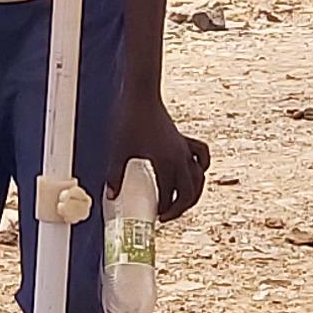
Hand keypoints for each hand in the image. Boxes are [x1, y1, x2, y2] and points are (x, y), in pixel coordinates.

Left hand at [98, 91, 211, 219]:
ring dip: (193, 193)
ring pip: (199, 178)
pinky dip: (201, 167)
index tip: (154, 216)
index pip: (168, 195)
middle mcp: (180, 158)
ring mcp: (184, 148)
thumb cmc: (129, 120)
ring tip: (181, 203)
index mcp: (165, 163)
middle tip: (166, 216)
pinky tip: (194, 174)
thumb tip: (111, 196)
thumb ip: (114, 175)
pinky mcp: (183, 140)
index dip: (162, 209)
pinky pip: (201, 156)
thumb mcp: (118, 150)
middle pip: (189, 192)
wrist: (140, 95)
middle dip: (180, 208)